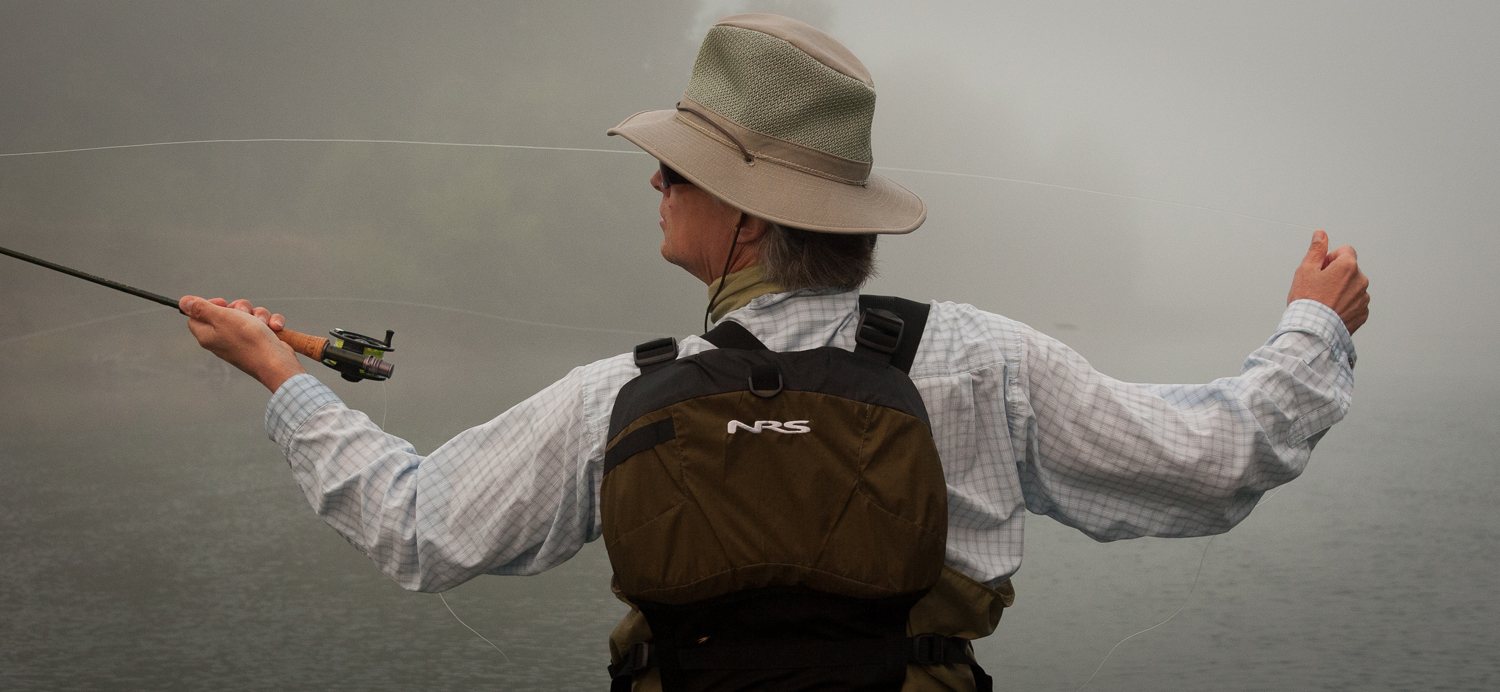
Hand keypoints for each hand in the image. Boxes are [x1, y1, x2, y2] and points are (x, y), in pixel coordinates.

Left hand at [180, 295, 306, 391]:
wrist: (277, 363)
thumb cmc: (249, 341)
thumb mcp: (222, 318)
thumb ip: (202, 309)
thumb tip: (183, 302)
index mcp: (208, 335)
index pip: (196, 316)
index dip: (208, 306)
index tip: (223, 303)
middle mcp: (222, 339)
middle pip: (225, 313)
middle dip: (241, 307)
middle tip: (244, 313)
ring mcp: (241, 341)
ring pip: (248, 316)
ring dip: (259, 314)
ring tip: (264, 323)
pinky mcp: (258, 342)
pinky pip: (263, 324)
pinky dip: (270, 323)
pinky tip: (274, 328)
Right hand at [1287, 230, 1369, 334]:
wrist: (1313, 331)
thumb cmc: (1308, 301)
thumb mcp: (1306, 270)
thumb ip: (1317, 249)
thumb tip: (1321, 234)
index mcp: (1348, 266)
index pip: (1345, 251)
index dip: (1330, 259)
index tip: (1320, 271)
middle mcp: (1360, 280)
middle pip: (1349, 269)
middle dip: (1336, 275)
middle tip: (1319, 287)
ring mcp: (1363, 298)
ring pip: (1352, 286)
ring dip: (1342, 290)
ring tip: (1324, 301)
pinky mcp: (1362, 313)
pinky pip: (1355, 303)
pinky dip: (1345, 305)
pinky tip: (1331, 310)